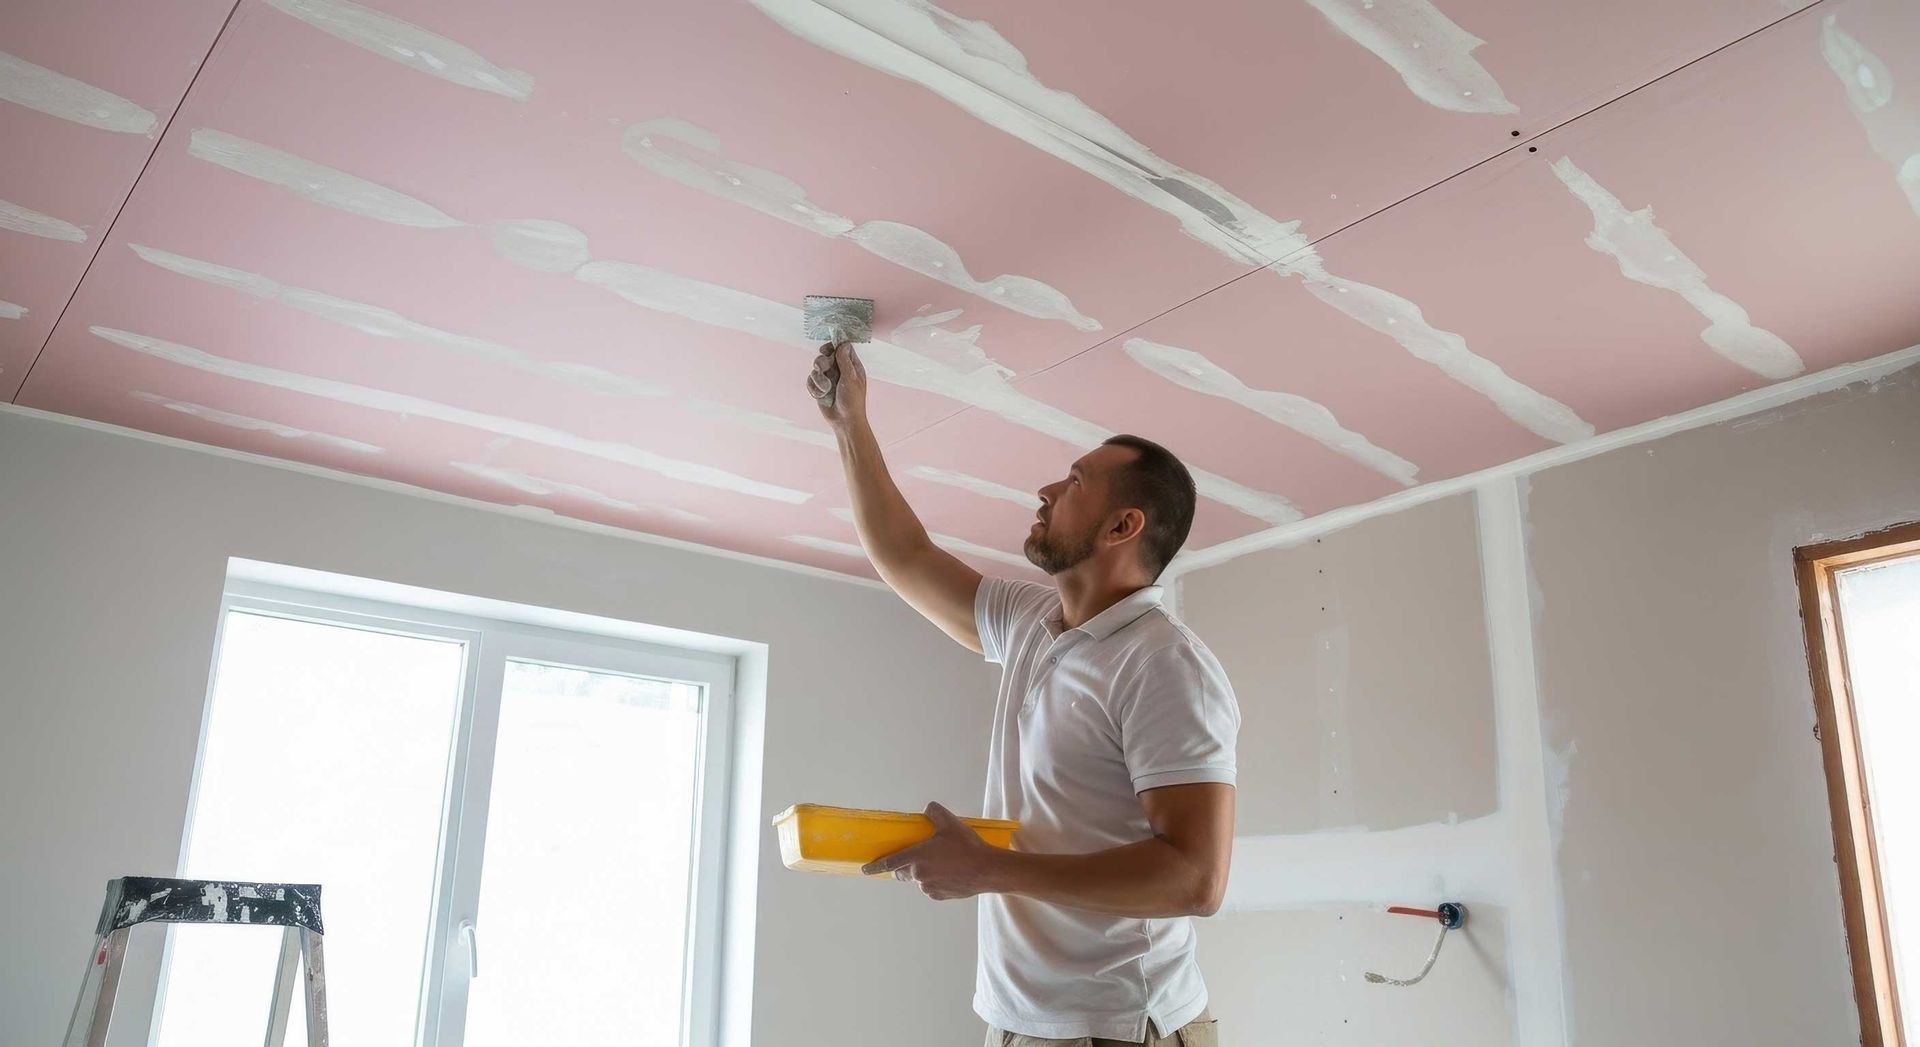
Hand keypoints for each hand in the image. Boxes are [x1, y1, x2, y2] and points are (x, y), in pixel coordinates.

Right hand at [806, 342, 866, 427]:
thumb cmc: (852, 400)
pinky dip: (815, 387)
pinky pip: (811, 381)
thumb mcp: (850, 378)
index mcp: (851, 366)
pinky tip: (821, 394)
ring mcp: (829, 379)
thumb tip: (842, 344)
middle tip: (822, 368)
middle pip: (825, 356)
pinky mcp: (820, 388)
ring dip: (818, 378)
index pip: (840, 348)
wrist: (844, 420)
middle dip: (822, 362)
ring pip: (816, 368)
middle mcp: (839, 370)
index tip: (825, 350)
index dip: (832, 346)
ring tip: (825, 388)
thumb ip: (844, 361)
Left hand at [862, 802, 1004, 900]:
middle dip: (904, 867)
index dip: (875, 866)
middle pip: (903, 872)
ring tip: (944, 863)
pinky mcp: (939, 896)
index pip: (889, 863)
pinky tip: (950, 873)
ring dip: (924, 873)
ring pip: (919, 880)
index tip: (865, 869)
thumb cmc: (967, 846)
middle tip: (918, 857)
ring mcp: (928, 887)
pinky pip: (931, 888)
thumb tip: (928, 808)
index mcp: (916, 857)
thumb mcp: (950, 823)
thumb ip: (935, 812)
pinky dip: (935, 881)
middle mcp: (918, 875)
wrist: (986, 870)